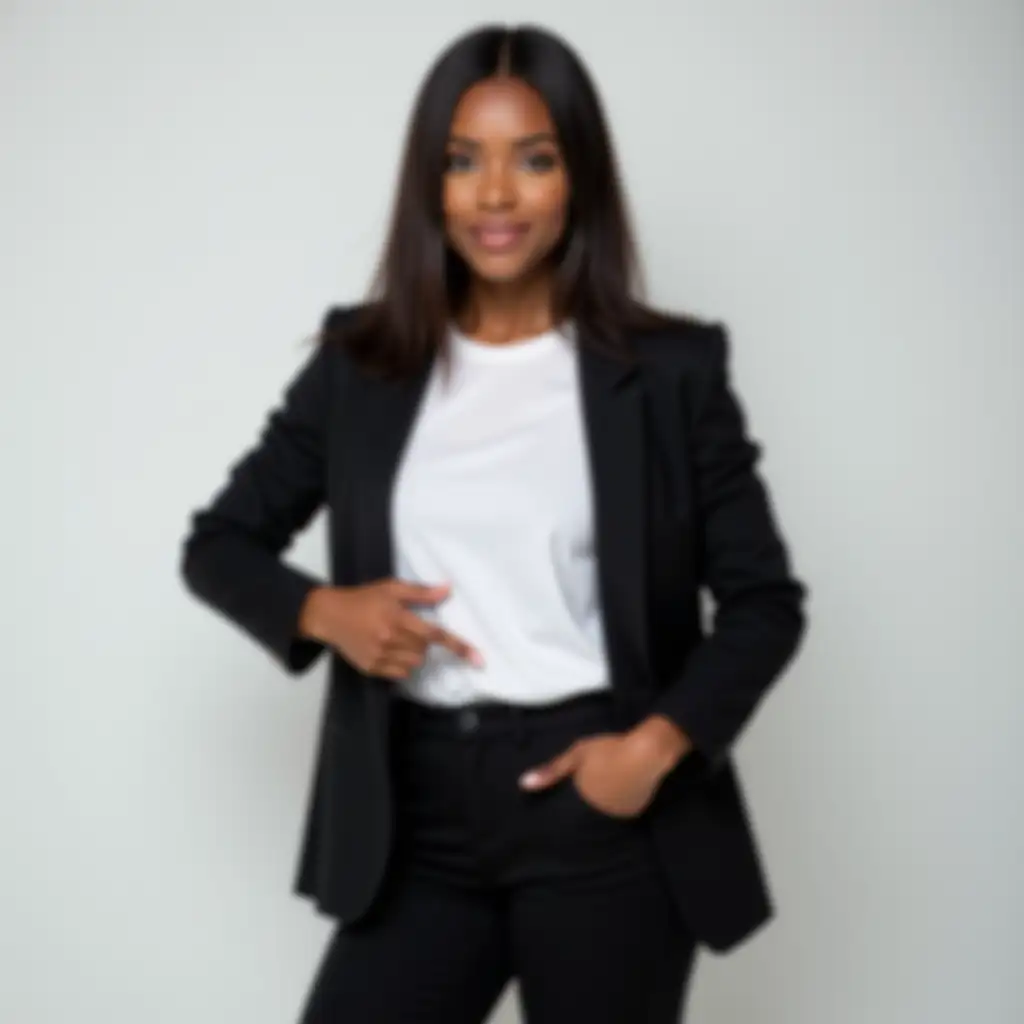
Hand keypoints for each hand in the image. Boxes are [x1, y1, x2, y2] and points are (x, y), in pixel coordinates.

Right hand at [298, 579, 483, 679]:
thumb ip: (421, 592)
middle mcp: (390, 639)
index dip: (459, 646)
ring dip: (413, 653)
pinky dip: (401, 664)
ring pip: (414, 664)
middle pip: (425, 650)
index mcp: (398, 618)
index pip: (436, 635)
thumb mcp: (391, 588)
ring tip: (395, 638)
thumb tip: (448, 589)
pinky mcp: (371, 669)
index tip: (479, 659)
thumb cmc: (363, 598)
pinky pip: (400, 674)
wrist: (329, 615)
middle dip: (422, 641)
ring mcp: (380, 656)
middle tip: (406, 627)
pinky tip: (387, 649)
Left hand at [518, 729, 668, 818]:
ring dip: (602, 803)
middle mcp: (601, 815)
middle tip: (588, 789)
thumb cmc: (608, 750)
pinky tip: (619, 788)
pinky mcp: (636, 812)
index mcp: (583, 802)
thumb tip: (522, 784)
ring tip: (604, 787)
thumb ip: (551, 771)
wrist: (649, 751)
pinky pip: (620, 810)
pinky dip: (617, 802)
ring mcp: (619, 815)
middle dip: (584, 805)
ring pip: (604, 812)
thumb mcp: (577, 754)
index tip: (560, 808)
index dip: (564, 810)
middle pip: (587, 813)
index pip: (567, 814)